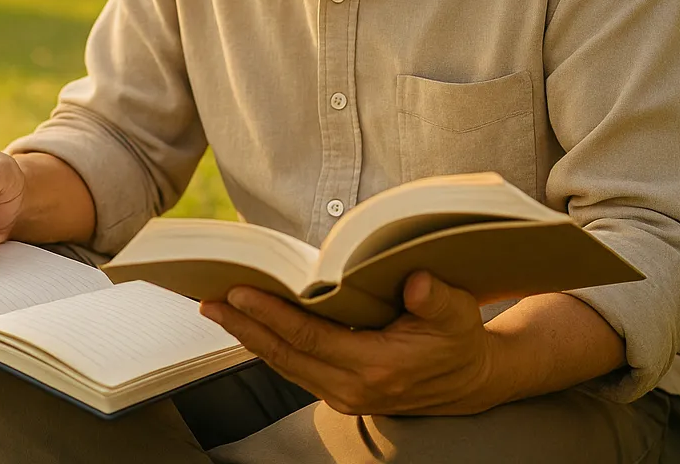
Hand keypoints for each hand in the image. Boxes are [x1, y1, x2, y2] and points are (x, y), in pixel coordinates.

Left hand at [199, 271, 504, 416]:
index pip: (311, 338)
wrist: (470, 381)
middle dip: (244, 327)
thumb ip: (436, 298)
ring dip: (249, 337)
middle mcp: (353, 388)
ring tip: (217, 308)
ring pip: (284, 364)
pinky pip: (294, 368)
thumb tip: (415, 284)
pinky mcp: (339, 393)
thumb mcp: (459, 312)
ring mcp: (343, 395)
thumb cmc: (459, 338)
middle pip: (285, 355)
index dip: (272, 315)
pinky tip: (249, 325)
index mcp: (378, 367)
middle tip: (208, 300)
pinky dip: (268, 345)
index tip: (239, 292)